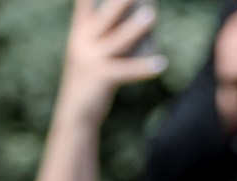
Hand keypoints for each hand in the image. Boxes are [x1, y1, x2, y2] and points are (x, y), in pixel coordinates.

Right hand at [55, 0, 165, 126]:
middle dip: (119, 1)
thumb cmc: (89, 78)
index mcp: (80, 32)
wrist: (74, 113)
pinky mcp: (100, 78)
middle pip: (104, 16)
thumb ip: (103, 35)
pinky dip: (144, 68)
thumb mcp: (90, 52)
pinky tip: (161, 63)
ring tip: (152, 14)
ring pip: (117, 40)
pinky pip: (126, 71)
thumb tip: (136, 19)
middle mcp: (82, 42)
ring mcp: (90, 60)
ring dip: (135, 27)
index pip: (85, 4)